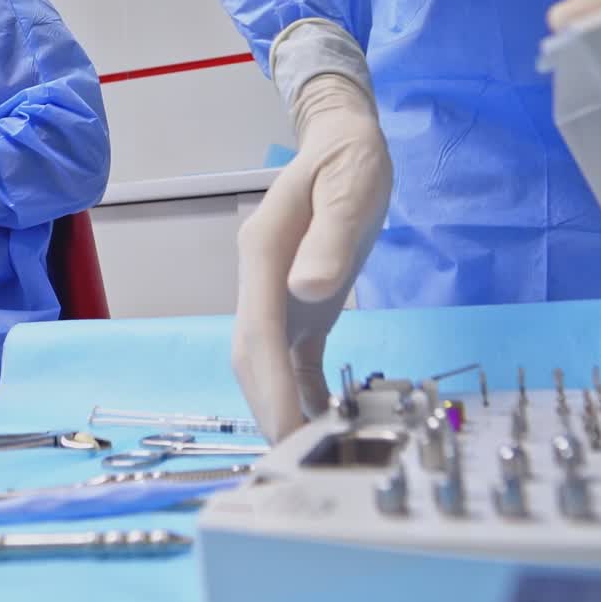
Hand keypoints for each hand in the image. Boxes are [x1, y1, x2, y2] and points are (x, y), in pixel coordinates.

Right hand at [233, 72, 392, 441]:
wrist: (344, 142)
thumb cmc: (349, 160)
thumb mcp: (348, 188)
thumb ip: (330, 239)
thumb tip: (307, 290)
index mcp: (263, 251)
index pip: (258, 328)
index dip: (269, 382)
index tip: (286, 428)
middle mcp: (261, 278)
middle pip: (251, 353)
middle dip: (268, 406)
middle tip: (296, 460)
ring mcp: (277, 292)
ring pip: (264, 360)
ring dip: (280, 403)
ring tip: (310, 450)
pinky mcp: (301, 303)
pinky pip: (294, 354)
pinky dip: (305, 389)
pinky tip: (324, 420)